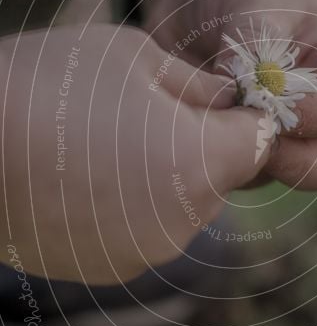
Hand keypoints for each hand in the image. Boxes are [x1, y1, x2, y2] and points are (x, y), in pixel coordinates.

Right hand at [0, 23, 269, 283]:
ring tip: (99, 141)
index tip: (215, 97)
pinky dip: (127, 207)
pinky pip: (142, 230)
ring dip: (161, 177)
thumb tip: (226, 100)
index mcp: (204, 163)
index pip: (261, 140)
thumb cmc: (46, 87)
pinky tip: (78, 175)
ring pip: (180, 205)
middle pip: (221, 177)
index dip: (243, 114)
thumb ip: (194, 82)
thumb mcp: (131, 56)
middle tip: (141, 109)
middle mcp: (185, 222)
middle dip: (199, 143)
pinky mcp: (107, 269)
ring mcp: (145, 253)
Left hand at [140, 0, 316, 188]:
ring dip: (244, 159)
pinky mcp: (239, 152)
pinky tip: (179, 125)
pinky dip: (210, 159)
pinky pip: (231, 173)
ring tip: (202, 120)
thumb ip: (258, 43)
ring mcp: (280, 137)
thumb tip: (246, 96)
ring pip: (278, 174)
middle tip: (253, 145)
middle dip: (298, 163)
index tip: (285, 109)